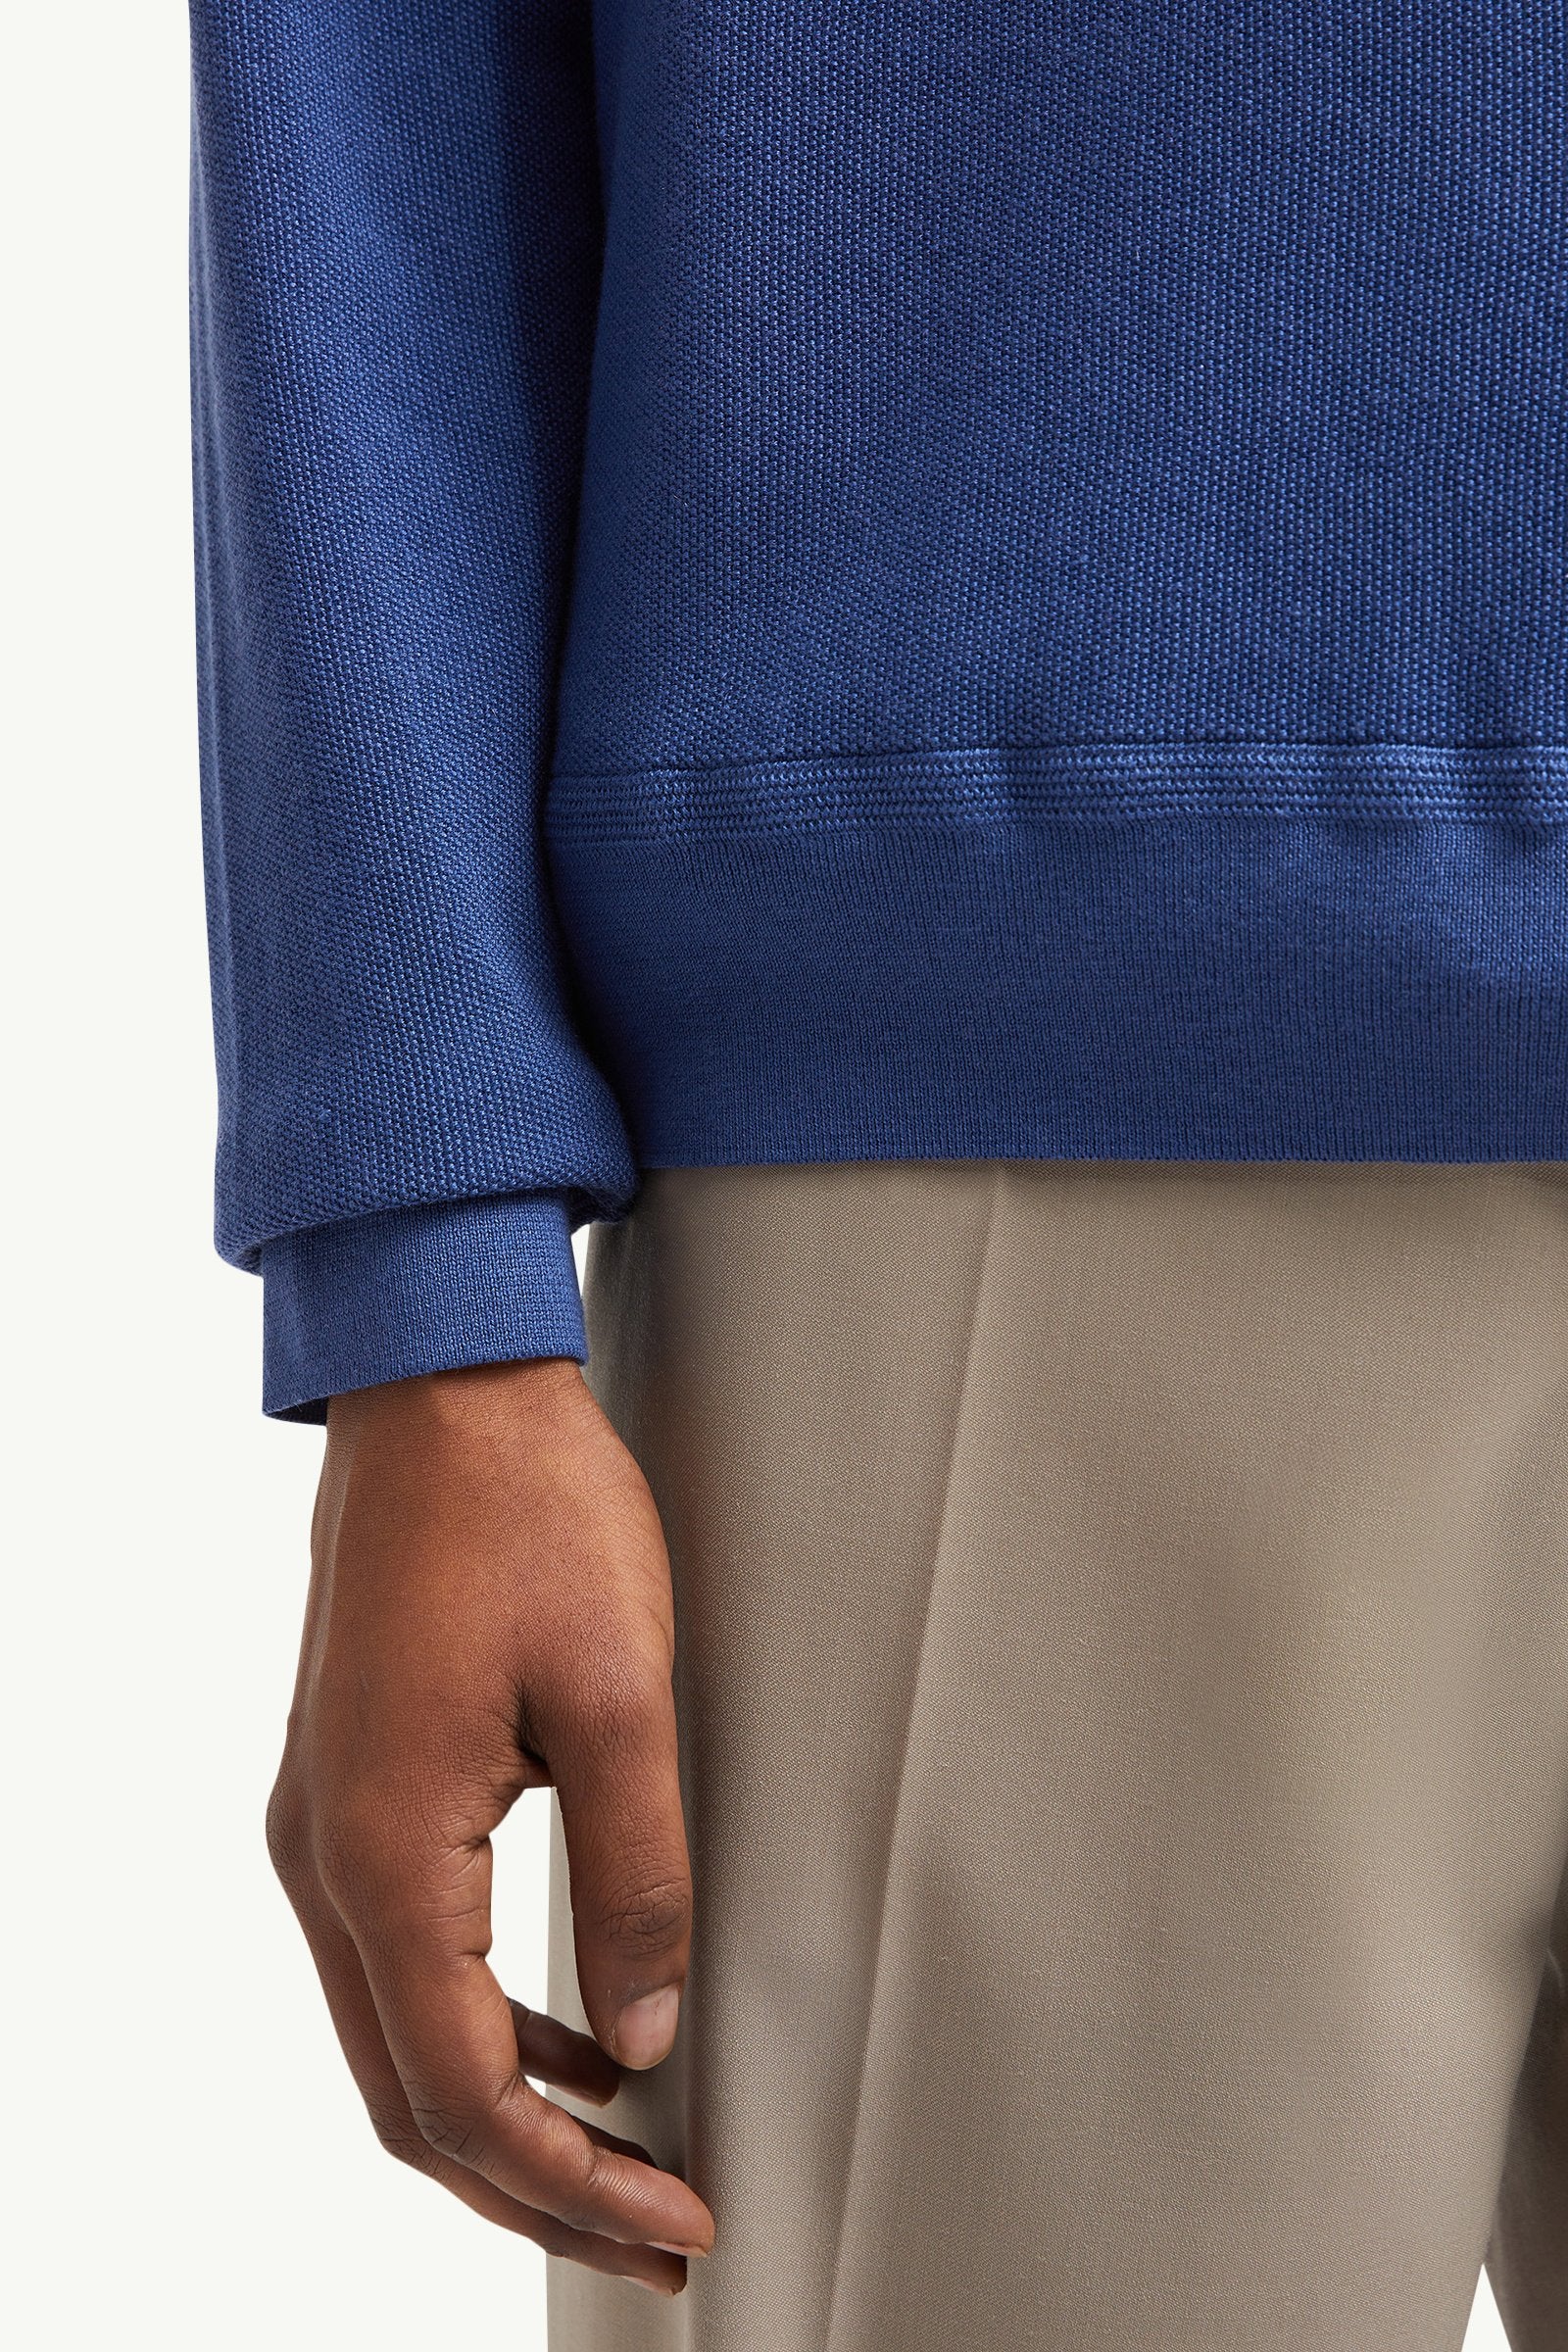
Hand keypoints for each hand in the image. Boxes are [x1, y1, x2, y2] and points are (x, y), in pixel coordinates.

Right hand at [264, 1357, 713, 2293]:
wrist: (444, 1387)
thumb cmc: (528, 1510)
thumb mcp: (620, 1693)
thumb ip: (637, 1879)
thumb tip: (641, 2035)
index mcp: (381, 1851)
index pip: (465, 2091)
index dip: (572, 2185)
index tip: (677, 2223)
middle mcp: (324, 1855)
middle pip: (410, 2096)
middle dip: (534, 2189)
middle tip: (655, 2234)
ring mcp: (324, 1820)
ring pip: (397, 2036)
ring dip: (505, 2116)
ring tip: (623, 2162)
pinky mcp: (352, 1784)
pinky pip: (401, 1956)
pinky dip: (480, 2025)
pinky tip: (569, 2031)